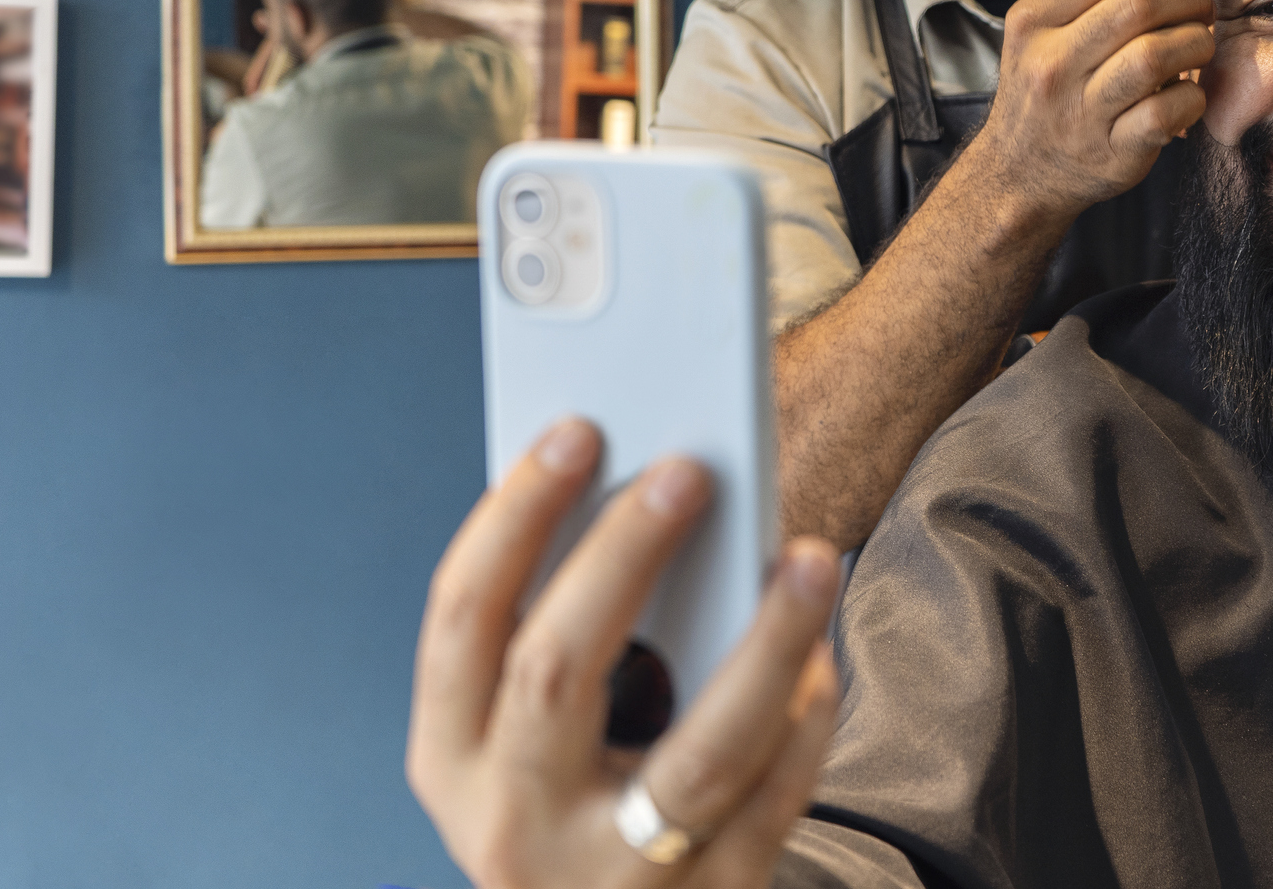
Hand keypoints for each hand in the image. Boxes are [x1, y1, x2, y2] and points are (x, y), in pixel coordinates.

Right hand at [408, 419, 840, 888]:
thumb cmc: (577, 809)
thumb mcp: (526, 742)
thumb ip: (563, 635)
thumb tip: (650, 488)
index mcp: (453, 760)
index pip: (462, 620)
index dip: (516, 515)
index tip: (578, 428)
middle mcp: (512, 822)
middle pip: (558, 670)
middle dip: (623, 554)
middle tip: (689, 470)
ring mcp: (612, 874)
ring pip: (699, 751)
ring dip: (765, 642)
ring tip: (808, 559)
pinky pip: (771, 800)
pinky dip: (804, 720)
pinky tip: (820, 659)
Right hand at [964, 0, 1215, 227]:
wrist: (1019, 174)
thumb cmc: (1046, 91)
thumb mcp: (1043, 33)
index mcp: (1033, 20)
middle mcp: (1051, 63)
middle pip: (1139, 4)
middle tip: (1202, 4)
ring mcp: (1081, 111)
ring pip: (1156, 55)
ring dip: (1195, 42)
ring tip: (1198, 44)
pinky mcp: (1113, 152)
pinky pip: (1168, 110)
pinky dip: (1192, 96)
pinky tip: (1186, 92)